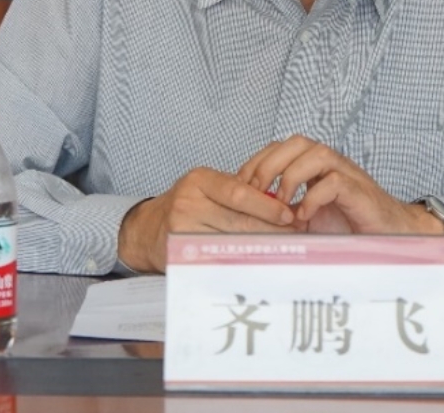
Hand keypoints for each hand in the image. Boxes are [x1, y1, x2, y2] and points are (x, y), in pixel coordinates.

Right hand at [116, 166, 295, 272]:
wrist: (147, 229)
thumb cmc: (188, 206)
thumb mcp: (208, 188)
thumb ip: (239, 192)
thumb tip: (283, 206)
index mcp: (200, 180)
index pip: (239, 192)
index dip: (267, 207)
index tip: (289, 216)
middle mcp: (188, 201)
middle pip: (238, 220)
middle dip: (271, 230)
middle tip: (297, 238)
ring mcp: (181, 228)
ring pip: (231, 242)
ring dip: (260, 248)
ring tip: (285, 252)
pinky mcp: (180, 252)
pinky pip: (217, 258)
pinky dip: (240, 261)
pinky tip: (258, 264)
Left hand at [236, 135, 443, 235]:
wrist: (387, 235)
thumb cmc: (346, 226)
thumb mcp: (305, 218)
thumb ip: (281, 210)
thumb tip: (245, 215)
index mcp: (313, 165)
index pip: (280, 147)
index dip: (256, 161)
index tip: (240, 185)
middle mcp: (329, 164)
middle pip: (296, 142)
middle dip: (268, 164)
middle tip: (255, 191)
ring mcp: (346, 174)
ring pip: (316, 153)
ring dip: (291, 176)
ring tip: (280, 203)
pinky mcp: (359, 191)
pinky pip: (334, 181)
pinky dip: (314, 196)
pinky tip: (304, 216)